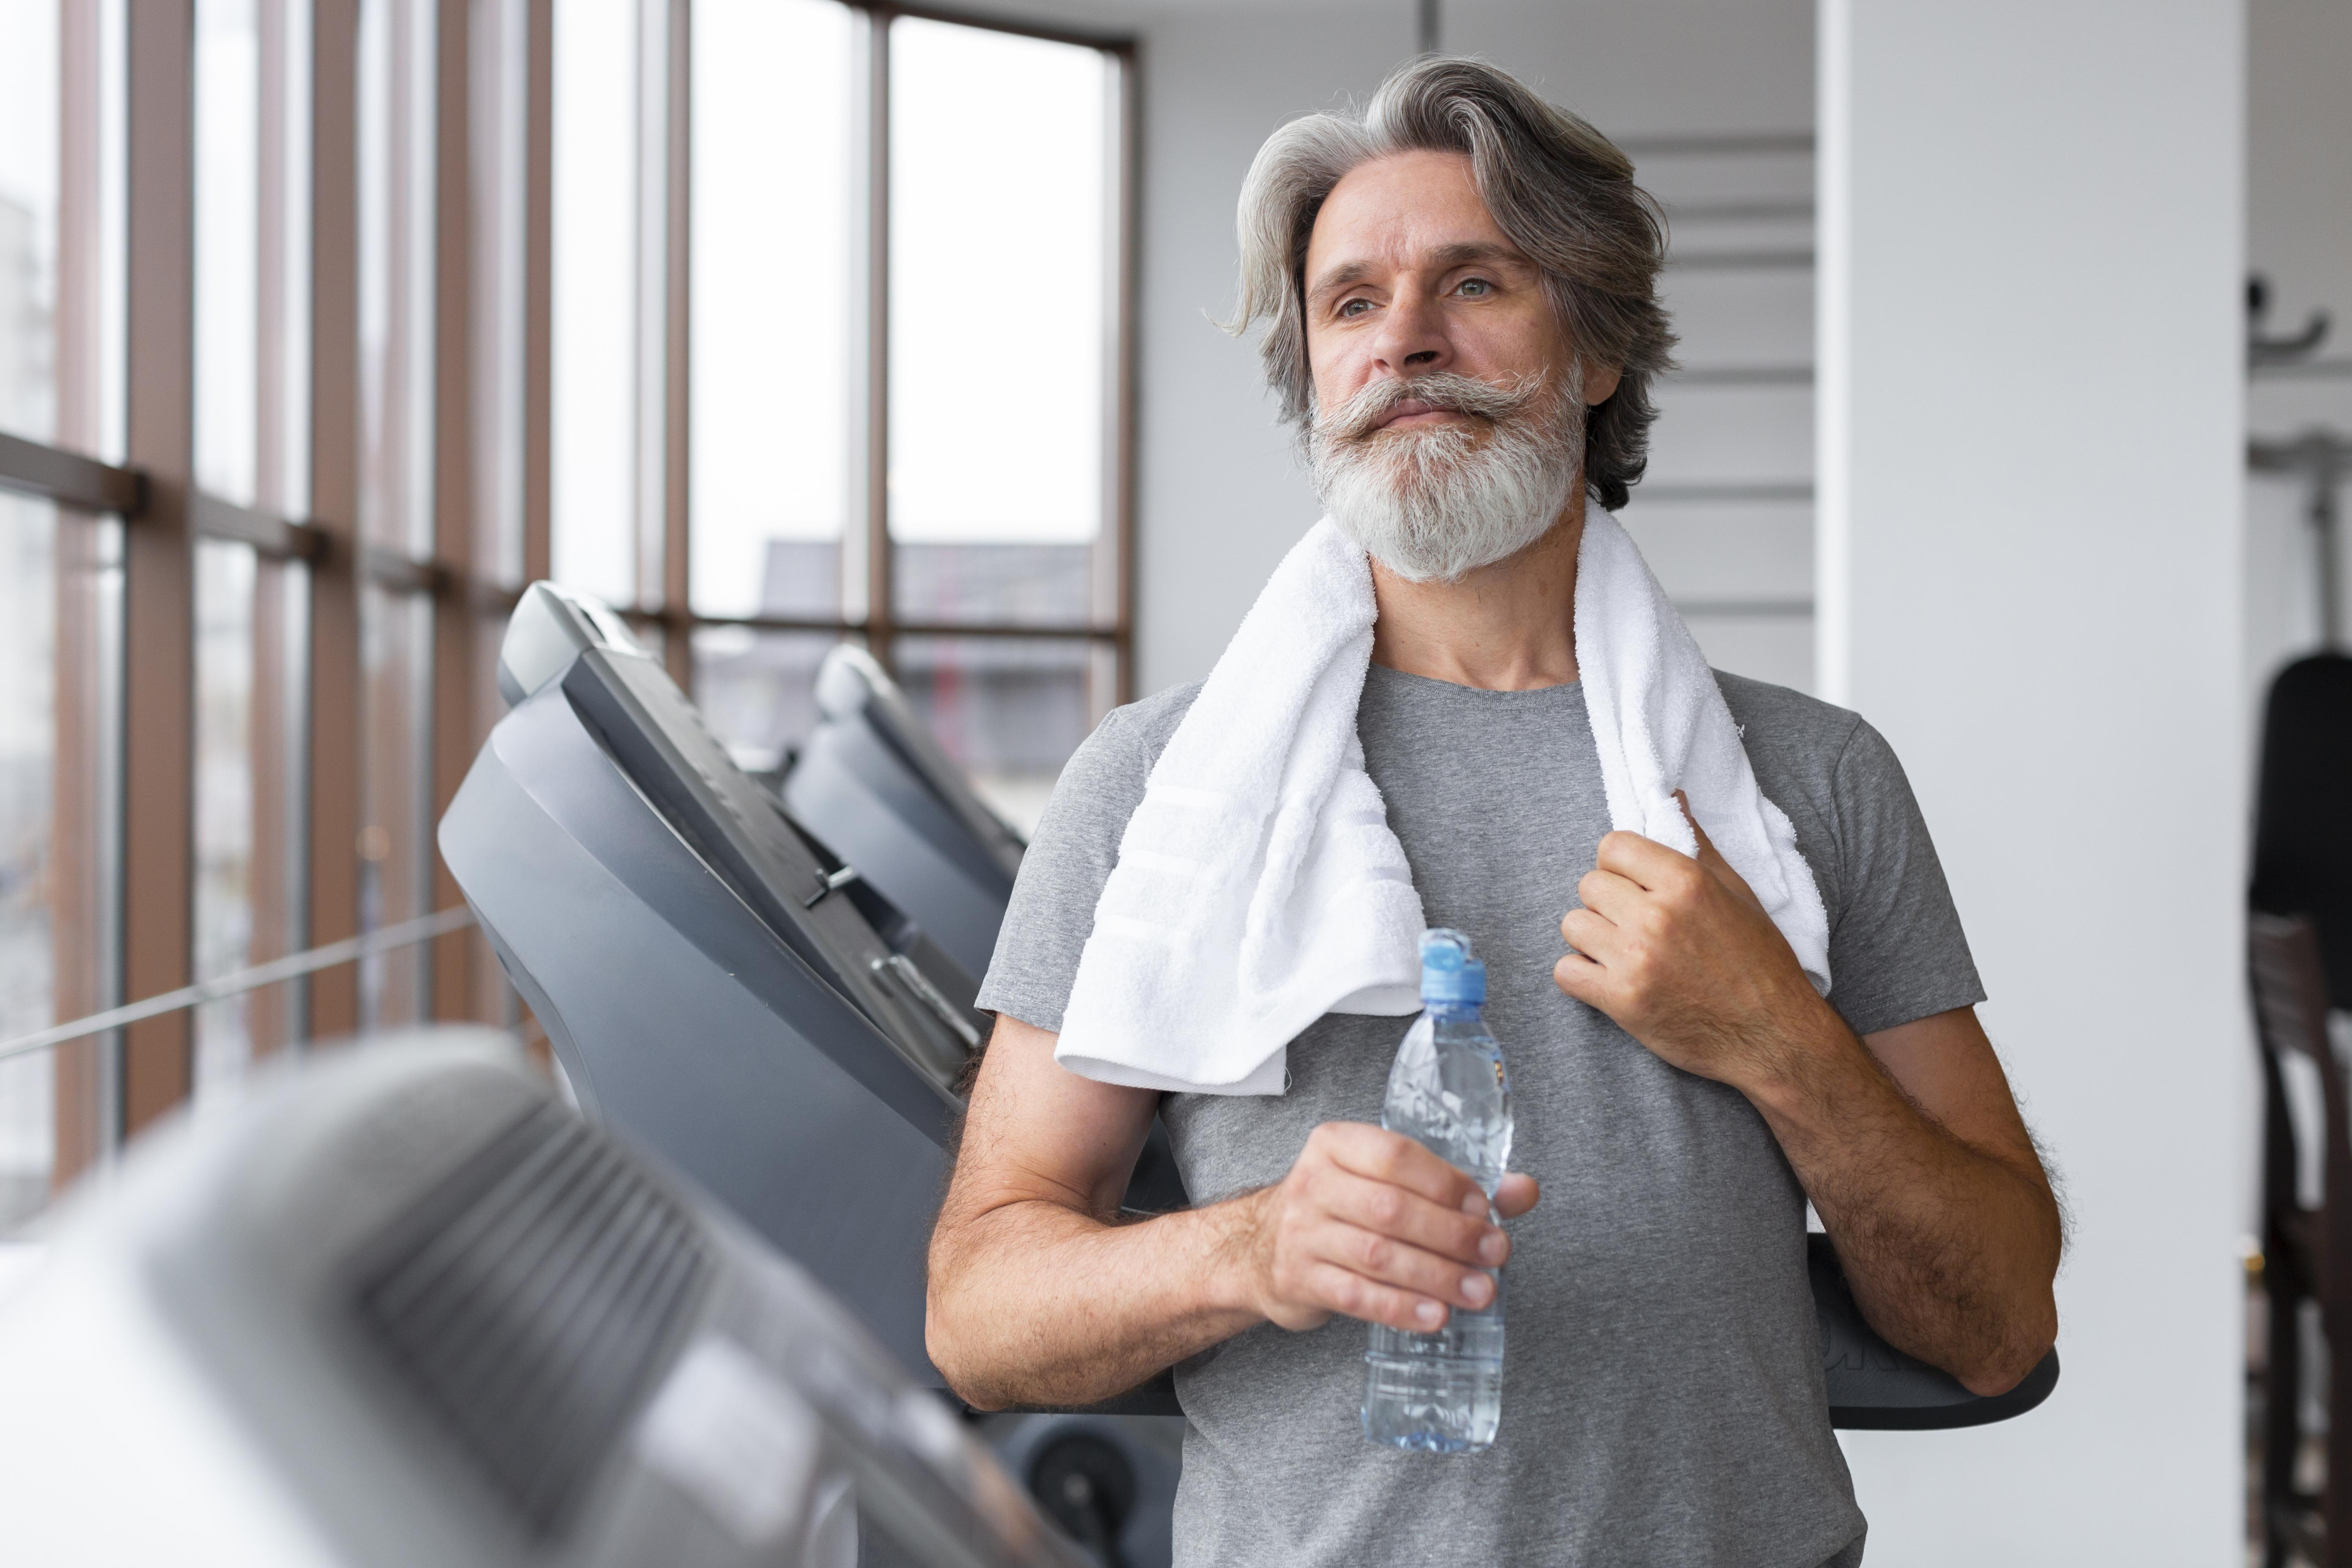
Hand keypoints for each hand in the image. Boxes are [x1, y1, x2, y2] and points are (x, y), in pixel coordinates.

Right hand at [1234, 1121, 1539, 1333]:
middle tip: (1495, 1254)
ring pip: (1377, 1255)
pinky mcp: (1298, 1279)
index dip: (1445, 1182)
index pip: (1395, 1155)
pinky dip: (1400, 1308)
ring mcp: (1301, 1233)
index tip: (1486, 1207)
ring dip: (1436, 1276)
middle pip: (1390, 1208)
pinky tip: (1435, 1316)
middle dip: (1451, 1234)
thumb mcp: (1385, 1183)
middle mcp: (1313, 1183)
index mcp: (1337, 1145)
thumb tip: (1525, 1190)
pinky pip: (1356, 1296)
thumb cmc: (1341, 1210)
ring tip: (1480, 1291)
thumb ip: (1455, 1186)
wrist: (1260, 1248)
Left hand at [1554, 792, 1839, 1094]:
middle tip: (1634, 924)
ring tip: (1622, 952)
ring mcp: (1636, 960)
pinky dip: (1580, 976)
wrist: (1773, 1036)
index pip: (1612, 846)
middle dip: (1607, 903)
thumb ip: (1697, 844)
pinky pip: (1565, 971)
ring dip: (1591, 938)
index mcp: (1686, 883)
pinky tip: (1609, 980)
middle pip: (1589, 885)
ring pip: (1573, 925)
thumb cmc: (1760, 962)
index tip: (1635, 885)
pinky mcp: (1622, 1001)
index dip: (1620, 865)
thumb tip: (1673, 797)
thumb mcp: (1737, 892)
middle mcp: (1657, 916)